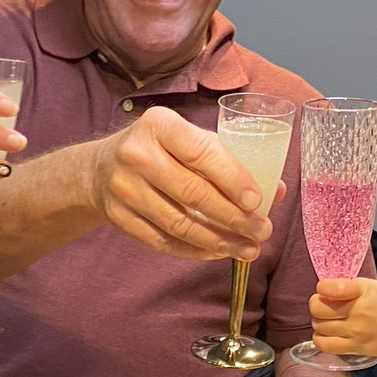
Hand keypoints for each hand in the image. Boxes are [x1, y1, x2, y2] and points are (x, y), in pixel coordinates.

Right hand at [88, 107, 273, 262]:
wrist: (100, 167)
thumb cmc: (159, 149)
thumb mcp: (188, 138)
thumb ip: (229, 159)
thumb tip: (276, 190)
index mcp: (159, 125)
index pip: (201, 153)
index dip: (233, 180)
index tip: (258, 202)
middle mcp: (136, 154)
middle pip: (192, 193)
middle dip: (233, 217)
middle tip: (262, 230)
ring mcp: (123, 188)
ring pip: (179, 223)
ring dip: (218, 241)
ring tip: (247, 248)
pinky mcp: (117, 217)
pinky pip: (163, 241)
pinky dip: (195, 250)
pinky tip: (218, 252)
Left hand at [309, 276, 376, 360]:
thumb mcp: (373, 286)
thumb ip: (347, 286)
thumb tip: (322, 289)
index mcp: (363, 291)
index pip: (330, 288)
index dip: (322, 287)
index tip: (325, 288)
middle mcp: (358, 312)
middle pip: (318, 308)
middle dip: (317, 304)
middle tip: (325, 304)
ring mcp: (355, 332)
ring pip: (318, 326)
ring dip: (319, 321)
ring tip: (330, 319)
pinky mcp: (354, 348)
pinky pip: (325, 345)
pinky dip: (320, 339)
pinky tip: (327, 333)